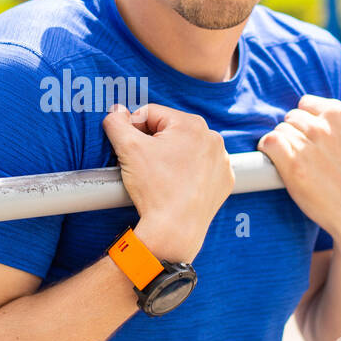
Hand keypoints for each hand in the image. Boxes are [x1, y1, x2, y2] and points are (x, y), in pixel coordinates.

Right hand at [102, 103, 233, 261]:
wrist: (174, 229)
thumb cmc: (154, 188)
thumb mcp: (127, 148)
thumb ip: (117, 123)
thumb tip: (116, 111)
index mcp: (191, 123)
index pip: (151, 114)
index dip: (133, 128)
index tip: (128, 148)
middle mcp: (213, 138)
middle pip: (171, 131)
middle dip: (154, 143)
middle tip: (143, 164)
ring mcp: (222, 161)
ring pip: (187, 149)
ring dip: (172, 156)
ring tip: (160, 176)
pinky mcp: (224, 181)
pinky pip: (202, 168)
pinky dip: (189, 173)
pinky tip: (177, 184)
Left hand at [256, 94, 340, 248]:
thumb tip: (324, 106)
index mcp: (340, 115)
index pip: (306, 104)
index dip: (306, 121)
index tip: (311, 137)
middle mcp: (323, 126)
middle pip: (291, 118)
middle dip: (295, 133)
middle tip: (305, 154)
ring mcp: (307, 144)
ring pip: (280, 130)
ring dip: (283, 145)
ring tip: (296, 162)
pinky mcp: (293, 163)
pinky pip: (269, 142)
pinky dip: (268, 150)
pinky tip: (276, 160)